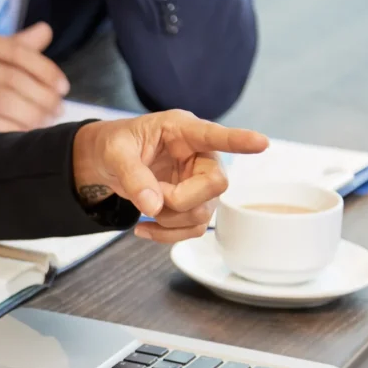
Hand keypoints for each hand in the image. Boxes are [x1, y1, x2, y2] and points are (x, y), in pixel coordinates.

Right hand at [0, 23, 68, 131]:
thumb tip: (45, 32)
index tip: (63, 88)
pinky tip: (23, 137)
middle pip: (13, 81)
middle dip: (42, 98)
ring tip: (45, 123)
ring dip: (31, 117)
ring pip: (2, 104)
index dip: (46, 71)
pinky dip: (10, 132)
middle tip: (57, 110)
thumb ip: (10, 46)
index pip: (17, 53)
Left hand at [72, 110, 269, 242]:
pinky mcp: (192, 205)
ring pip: (203, 213)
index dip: (238, 140)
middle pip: (215, 184)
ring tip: (143, 207)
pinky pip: (191, 229)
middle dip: (180, 200)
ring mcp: (199, 183)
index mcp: (182, 131)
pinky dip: (166, 235)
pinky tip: (143, 228)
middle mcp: (200, 156)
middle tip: (150, 196)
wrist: (107, 161)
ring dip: (169, 220)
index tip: (261, 143)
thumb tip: (153, 207)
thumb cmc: (115, 145)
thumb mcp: (115, 153)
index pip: (215, 135)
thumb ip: (133, 176)